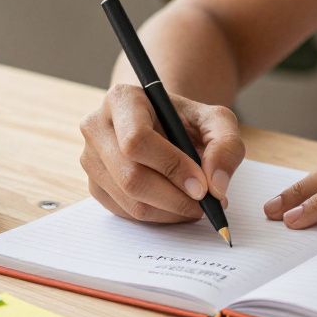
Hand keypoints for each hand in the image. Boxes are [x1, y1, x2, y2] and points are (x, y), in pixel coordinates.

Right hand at [80, 84, 245, 222]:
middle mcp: (97, 127)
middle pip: (131, 177)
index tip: (202, 186)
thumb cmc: (187, 121)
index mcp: (122, 99)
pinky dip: (159, 217)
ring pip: (130, 201)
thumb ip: (225, 146)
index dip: (171, 167)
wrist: (164, 126)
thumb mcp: (216, 121)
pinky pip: (126, 214)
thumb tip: (216, 185)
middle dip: (175, 198)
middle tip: (205, 204)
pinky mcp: (95, 186)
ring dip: (171, 211)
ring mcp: (91, 159)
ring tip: (196, 204)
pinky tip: (177, 204)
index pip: (136, 140)